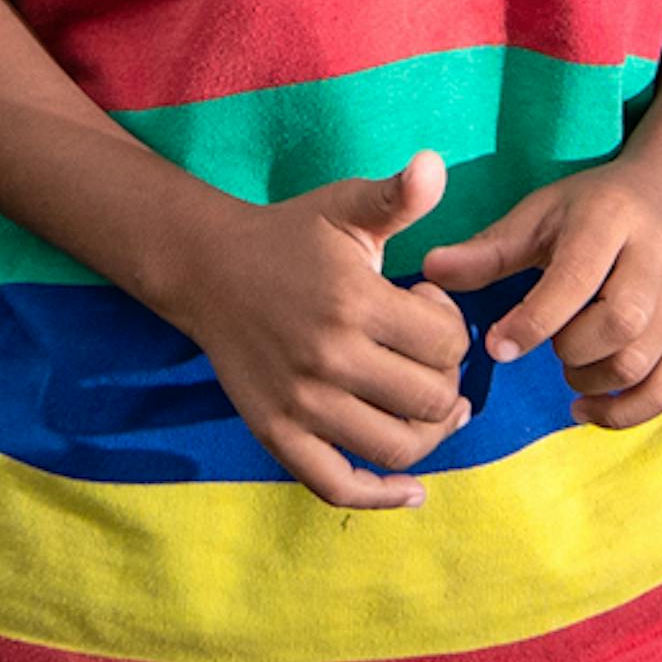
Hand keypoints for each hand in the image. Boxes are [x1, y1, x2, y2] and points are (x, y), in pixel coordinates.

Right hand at [150, 152, 481, 509]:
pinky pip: (336, 484)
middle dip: (447, 379)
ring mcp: (301, 403)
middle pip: (432, 399)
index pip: (447, 344)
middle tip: (426, 356)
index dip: (453, 329)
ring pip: (396, 447)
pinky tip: (412, 491)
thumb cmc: (290, 236)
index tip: (426, 307)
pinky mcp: (276, 433)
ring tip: (428, 406)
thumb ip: (395, 195)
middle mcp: (329, 359)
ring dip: (430, 433)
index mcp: (354, 302)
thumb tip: (433, 165)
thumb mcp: (344, 207)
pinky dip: (380, 496)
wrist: (208, 268)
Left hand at [426, 162, 661, 429]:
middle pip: (620, 324)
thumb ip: (490, 250)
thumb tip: (430, 270)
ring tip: (569, 366)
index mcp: (612, 221)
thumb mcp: (543, 215)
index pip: (575, 279)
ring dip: (592, 380)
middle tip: (549, 346)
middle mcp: (657, 261)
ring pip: (642, 361)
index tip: (497, 347)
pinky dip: (624, 411)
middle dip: (570, 349)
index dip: (532, 321)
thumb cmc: (598, 210)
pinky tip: (588, 406)